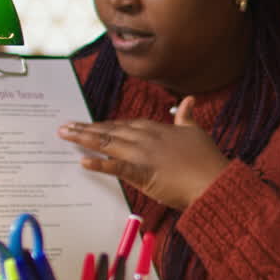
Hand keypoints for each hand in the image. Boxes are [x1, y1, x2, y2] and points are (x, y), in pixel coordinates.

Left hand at [57, 97, 228, 209]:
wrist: (214, 181)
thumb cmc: (207, 159)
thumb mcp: (196, 131)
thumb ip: (187, 115)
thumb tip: (189, 99)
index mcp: (158, 129)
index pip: (126, 124)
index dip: (107, 124)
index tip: (91, 123)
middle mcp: (146, 138)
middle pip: (111, 130)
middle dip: (87, 128)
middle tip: (66, 127)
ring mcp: (143, 155)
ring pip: (108, 143)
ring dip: (85, 139)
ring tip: (65, 135)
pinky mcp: (142, 173)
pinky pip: (116, 167)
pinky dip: (99, 164)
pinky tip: (83, 161)